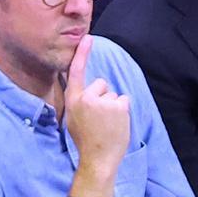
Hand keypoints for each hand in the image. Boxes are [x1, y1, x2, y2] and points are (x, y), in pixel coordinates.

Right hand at [64, 35, 130, 175]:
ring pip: (114, 94)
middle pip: (101, 83)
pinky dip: (123, 110)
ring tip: (107, 123)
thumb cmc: (86, 139)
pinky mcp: (118, 106)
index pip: (76, 72)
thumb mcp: (73, 118)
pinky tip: (116, 123)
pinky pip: (124, 100)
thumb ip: (80, 101)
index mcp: (73, 100)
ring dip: (114, 106)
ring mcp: (103, 101)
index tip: (88, 38)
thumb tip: (88, 87)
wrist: (97, 158)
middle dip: (104, 96)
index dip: (82, 54)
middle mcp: (86, 97)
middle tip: (99, 117)